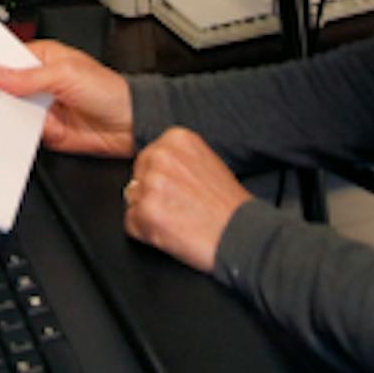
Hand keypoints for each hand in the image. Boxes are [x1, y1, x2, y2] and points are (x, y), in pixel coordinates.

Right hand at [0, 39, 135, 157]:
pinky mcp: (45, 130)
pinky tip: (2, 132)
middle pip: (6, 85)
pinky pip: (22, 131)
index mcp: (44, 58)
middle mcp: (40, 82)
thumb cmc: (109, 90)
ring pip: (11, 109)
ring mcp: (41, 107)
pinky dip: (13, 133)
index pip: (9, 57)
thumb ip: (29, 77)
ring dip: (0, 112)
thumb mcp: (65, 75)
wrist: (131, 125)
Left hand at [123, 128, 250, 274]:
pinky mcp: (145, 212)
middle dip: (152, 196)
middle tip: (180, 208)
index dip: (161, 181)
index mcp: (175, 139)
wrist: (242, 234)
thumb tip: (150, 169)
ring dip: (150, 214)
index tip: (180, 191)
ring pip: (132, 201)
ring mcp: (151, 184)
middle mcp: (160, 156)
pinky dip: (147, 233)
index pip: (147, 159)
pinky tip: (172, 231)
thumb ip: (176, 159)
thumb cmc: (229, 205)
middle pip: (137, 179)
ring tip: (179, 219)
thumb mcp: (206, 162)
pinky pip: (131, 223)